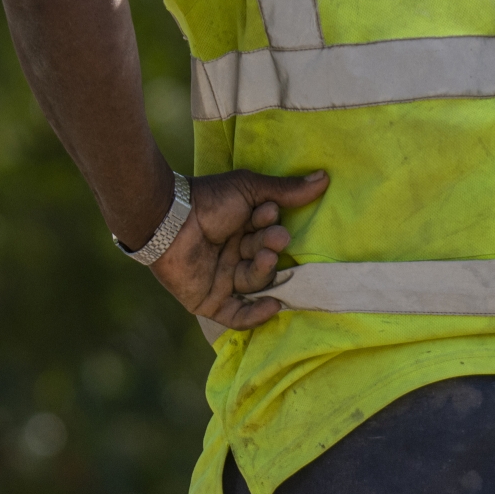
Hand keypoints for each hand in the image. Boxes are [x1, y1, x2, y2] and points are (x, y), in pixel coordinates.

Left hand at [149, 169, 329, 329]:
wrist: (170, 219)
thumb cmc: (209, 200)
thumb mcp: (250, 190)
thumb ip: (285, 190)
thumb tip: (325, 178)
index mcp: (243, 231)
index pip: (268, 237)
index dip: (271, 227)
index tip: (269, 212)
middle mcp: (234, 256)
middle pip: (265, 260)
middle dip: (270, 248)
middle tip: (273, 238)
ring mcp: (222, 280)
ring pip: (255, 284)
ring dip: (264, 271)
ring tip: (265, 255)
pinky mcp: (209, 301)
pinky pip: (237, 315)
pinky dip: (255, 315)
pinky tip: (273, 305)